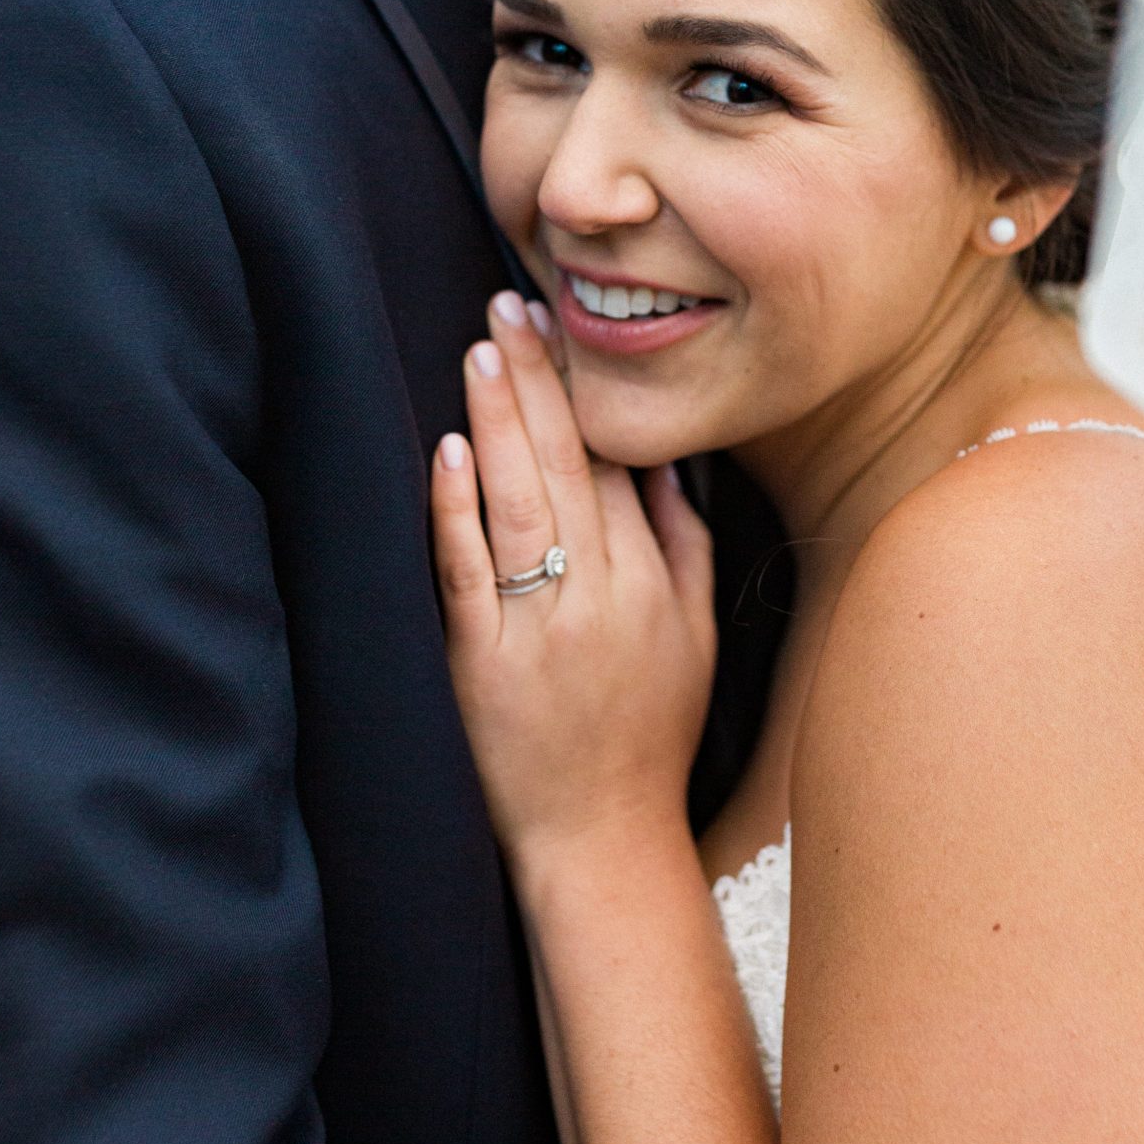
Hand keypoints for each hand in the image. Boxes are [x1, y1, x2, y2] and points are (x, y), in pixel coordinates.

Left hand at [431, 292, 715, 867]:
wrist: (602, 837)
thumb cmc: (649, 736)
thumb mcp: (696, 637)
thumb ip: (685, 545)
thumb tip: (662, 462)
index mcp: (652, 582)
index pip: (617, 462)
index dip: (588, 391)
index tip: (566, 328)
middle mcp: (601, 595)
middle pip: (566, 464)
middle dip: (538, 380)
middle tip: (512, 307)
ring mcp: (539, 627)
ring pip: (519, 502)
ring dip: (498, 420)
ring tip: (483, 350)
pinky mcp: (481, 661)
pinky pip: (468, 571)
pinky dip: (456, 508)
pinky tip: (447, 450)